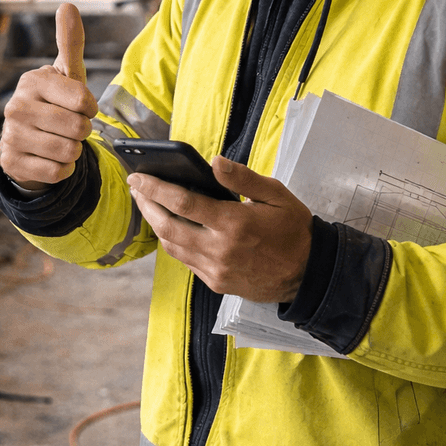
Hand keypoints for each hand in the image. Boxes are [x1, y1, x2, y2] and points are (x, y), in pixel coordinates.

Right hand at [0, 3, 98, 190]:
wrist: (26, 140)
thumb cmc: (54, 102)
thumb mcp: (65, 74)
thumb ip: (70, 42)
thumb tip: (68, 5)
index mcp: (33, 81)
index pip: (83, 101)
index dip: (91, 109)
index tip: (81, 107)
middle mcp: (16, 106)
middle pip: (78, 129)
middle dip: (83, 132)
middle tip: (70, 127)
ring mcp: (11, 135)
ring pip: (69, 152)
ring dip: (73, 151)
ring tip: (60, 141)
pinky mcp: (12, 162)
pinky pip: (58, 172)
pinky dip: (62, 169)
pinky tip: (50, 158)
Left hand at [127, 155, 312, 302]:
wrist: (309, 274)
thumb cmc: (294, 230)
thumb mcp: (276, 195)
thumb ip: (243, 178)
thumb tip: (213, 162)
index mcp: (235, 223)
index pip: (183, 202)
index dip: (155, 188)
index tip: (138, 177)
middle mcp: (220, 249)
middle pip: (167, 227)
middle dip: (146, 205)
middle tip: (136, 188)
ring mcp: (216, 270)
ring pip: (172, 246)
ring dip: (156, 224)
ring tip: (148, 204)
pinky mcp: (216, 283)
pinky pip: (185, 261)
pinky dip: (174, 242)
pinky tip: (171, 227)